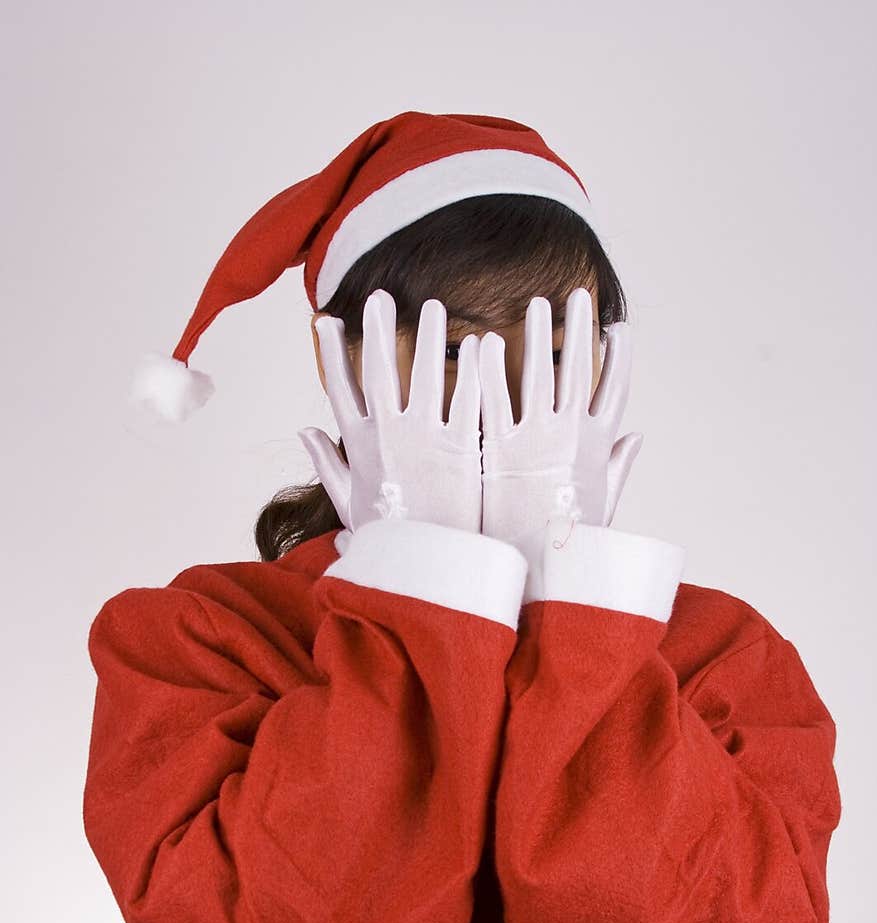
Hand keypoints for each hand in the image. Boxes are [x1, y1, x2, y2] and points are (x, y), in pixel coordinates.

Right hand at [298, 288, 482, 534]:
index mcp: (360, 448)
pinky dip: (472, 369)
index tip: (326, 320)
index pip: (340, 389)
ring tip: (432, 306)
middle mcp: (388, 437)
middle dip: (377, 331)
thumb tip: (303, 429)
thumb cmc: (390, 542)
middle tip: (379, 299)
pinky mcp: (462, 449)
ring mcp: (425, 440)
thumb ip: (327, 463)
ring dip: (427, 337)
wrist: (428, 574)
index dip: (331, 352)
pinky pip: (466, 399)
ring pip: (425, 374)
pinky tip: (478, 342)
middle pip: (379, 371)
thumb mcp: (349, 505)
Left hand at [478, 287, 643, 543]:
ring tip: (538, 304)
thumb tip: (637, 437)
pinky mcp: (499, 453)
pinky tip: (485, 341)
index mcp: (599, 448)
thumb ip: (619, 466)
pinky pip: (495, 400)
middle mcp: (572, 437)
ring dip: (540, 336)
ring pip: (540, 375)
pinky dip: (492, 369)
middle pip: (578, 370)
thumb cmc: (571, 551)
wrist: (537, 580)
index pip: (615, 390)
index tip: (619, 328)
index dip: (618, 356)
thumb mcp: (604, 508)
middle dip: (578, 330)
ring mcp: (537, 441)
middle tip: (576, 296)